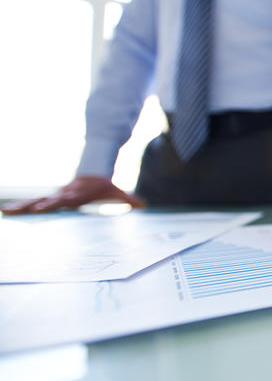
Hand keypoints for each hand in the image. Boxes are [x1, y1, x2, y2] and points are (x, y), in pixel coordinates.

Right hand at [0, 175, 146, 214]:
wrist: (92, 172)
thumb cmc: (104, 186)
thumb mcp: (117, 192)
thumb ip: (129, 199)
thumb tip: (145, 204)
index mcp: (77, 193)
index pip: (64, 198)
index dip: (55, 202)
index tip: (44, 206)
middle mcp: (63, 194)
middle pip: (45, 200)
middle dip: (31, 206)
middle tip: (14, 210)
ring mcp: (55, 196)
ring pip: (34, 201)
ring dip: (20, 207)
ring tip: (4, 211)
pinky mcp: (51, 198)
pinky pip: (33, 203)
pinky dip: (21, 207)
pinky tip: (7, 211)